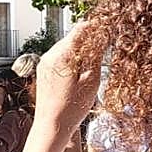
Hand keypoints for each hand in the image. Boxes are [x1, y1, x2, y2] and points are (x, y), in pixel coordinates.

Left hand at [29, 24, 103, 151]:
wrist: (52, 125)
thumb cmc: (72, 107)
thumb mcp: (91, 79)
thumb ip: (95, 55)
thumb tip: (101, 36)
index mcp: (61, 55)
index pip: (80, 30)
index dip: (95, 27)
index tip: (108, 27)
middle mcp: (49, 56)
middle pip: (72, 38)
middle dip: (88, 38)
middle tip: (106, 42)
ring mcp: (44, 64)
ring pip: (65, 48)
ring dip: (80, 49)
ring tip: (95, 58)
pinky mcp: (43, 71)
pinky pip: (59, 58)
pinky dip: (71, 58)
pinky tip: (81, 69)